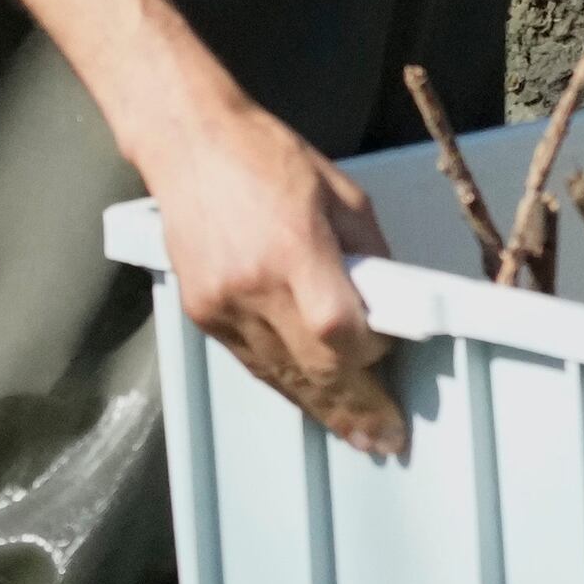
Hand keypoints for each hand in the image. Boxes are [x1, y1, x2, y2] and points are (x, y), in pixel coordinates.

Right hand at [138, 91, 404, 459]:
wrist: (191, 146)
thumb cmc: (271, 159)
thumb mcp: (343, 195)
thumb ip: (370, 254)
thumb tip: (392, 302)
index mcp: (294, 251)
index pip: (339, 329)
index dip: (372, 351)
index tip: (392, 351)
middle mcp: (253, 288)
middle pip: (312, 367)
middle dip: (355, 406)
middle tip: (386, 437)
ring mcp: (222, 307)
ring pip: (280, 376)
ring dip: (322, 409)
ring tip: (358, 435)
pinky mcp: (202, 314)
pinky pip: (253, 363)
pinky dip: (286, 383)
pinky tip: (312, 401)